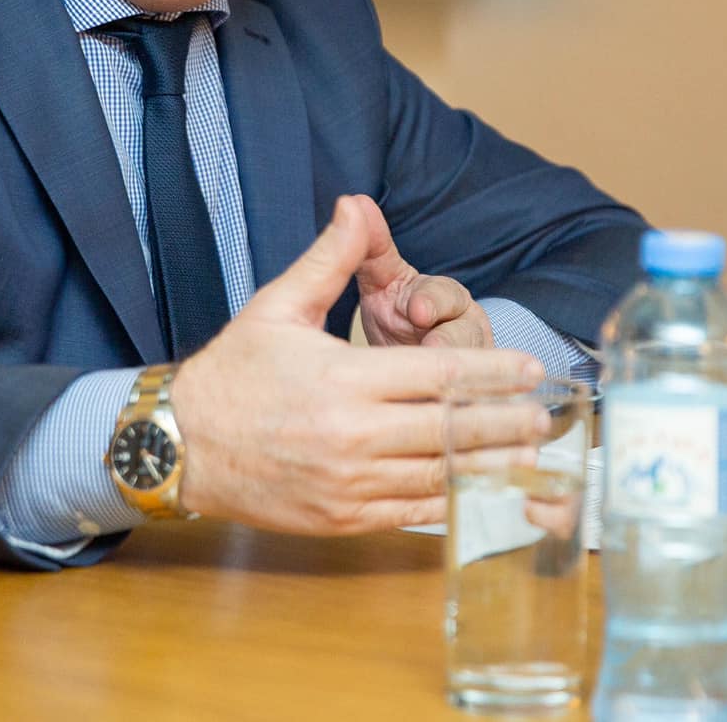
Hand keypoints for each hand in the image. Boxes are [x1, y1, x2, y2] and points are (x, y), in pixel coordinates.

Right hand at [168, 196, 547, 534]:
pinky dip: (450, 501)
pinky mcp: (341, 519)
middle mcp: (352, 435)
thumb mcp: (277, 306)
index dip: (492, 374)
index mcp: (343, 379)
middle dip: (505, 423)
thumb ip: (328, 260)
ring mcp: (348, 484)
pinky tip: (478, 490)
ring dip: (488, 465)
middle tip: (547, 417)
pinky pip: (410, 511)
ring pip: (437, 475)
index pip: (438, 378)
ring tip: (528, 455)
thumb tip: (356, 206)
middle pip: (450, 429)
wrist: (179, 445)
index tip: (529, 370)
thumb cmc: (232, 373)